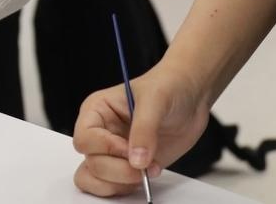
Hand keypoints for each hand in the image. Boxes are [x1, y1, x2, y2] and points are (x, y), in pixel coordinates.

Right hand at [72, 62, 211, 196]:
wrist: (191, 98)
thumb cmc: (168, 86)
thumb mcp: (156, 99)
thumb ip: (144, 129)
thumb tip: (136, 160)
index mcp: (96, 111)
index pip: (84, 139)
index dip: (105, 148)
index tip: (128, 148)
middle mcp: (101, 133)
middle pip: (92, 164)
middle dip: (118, 170)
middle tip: (143, 165)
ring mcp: (113, 153)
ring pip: (95, 179)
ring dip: (120, 183)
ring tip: (145, 172)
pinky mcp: (127, 167)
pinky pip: (113, 187)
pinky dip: (128, 188)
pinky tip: (149, 174)